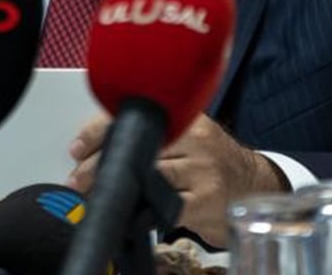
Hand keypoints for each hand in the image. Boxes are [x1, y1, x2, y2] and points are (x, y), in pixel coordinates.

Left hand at [68, 113, 287, 248]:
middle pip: (138, 148)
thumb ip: (151, 134)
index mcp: (185, 117)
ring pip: (150, 176)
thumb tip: (97, 147)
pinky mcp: (207, 200)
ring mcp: (203, 170)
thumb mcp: (185, 135)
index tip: (77, 148)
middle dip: (101, 165)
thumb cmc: (210, 159)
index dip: (100, 132)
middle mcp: (195, 139)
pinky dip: (144, 211)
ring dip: (119, 189)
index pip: (135, 117)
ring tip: (98, 197)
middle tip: (77, 179)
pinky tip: (131, 214)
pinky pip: (168, 207)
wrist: (254, 184)